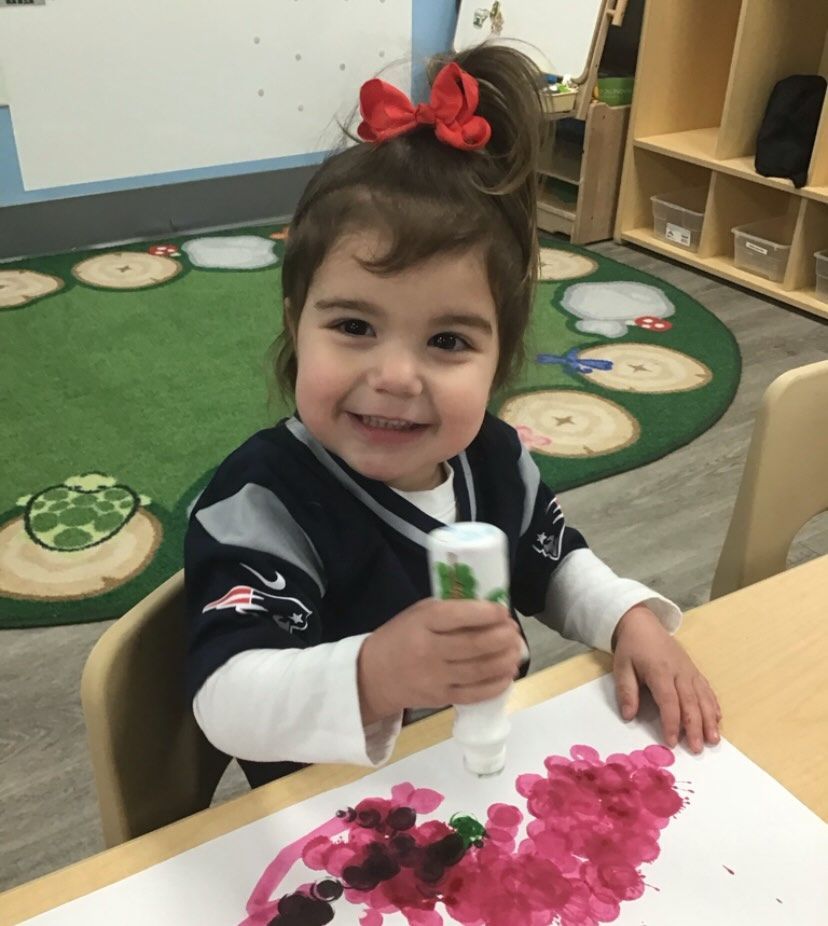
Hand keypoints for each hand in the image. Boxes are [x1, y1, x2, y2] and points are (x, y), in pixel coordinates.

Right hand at [358, 598, 523, 722]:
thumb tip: (488, 610)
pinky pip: (475, 693)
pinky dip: (496, 684)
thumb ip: (450, 610)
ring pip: (479, 670)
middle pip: (474, 645)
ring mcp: (436, 678)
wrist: (373, 676)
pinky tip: (508, 674)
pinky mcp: (442, 698)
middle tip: (514, 631)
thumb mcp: (418, 614)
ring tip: (516, 651)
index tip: (503, 611)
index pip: (458, 616)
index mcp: (423, 623)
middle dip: (502, 637)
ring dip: (505, 660)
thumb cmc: (400, 636)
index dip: (486, 613)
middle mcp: (429, 651)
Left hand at [612, 605, 720, 752]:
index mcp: (660, 671)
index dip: (671, 723)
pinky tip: (718, 719)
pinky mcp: (694, 670)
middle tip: (698, 749)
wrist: (644, 624)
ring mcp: (689, 670)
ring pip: (703, 697)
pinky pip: (706, 689)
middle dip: (695, 727)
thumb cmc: (632, 648)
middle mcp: (679, 672)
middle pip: (690, 702)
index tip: (672, 742)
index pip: (669, 701)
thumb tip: (628, 716)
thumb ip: (626, 691)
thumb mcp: (621, 667)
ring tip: (714, 740)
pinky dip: (713, 704)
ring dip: (709, 720)